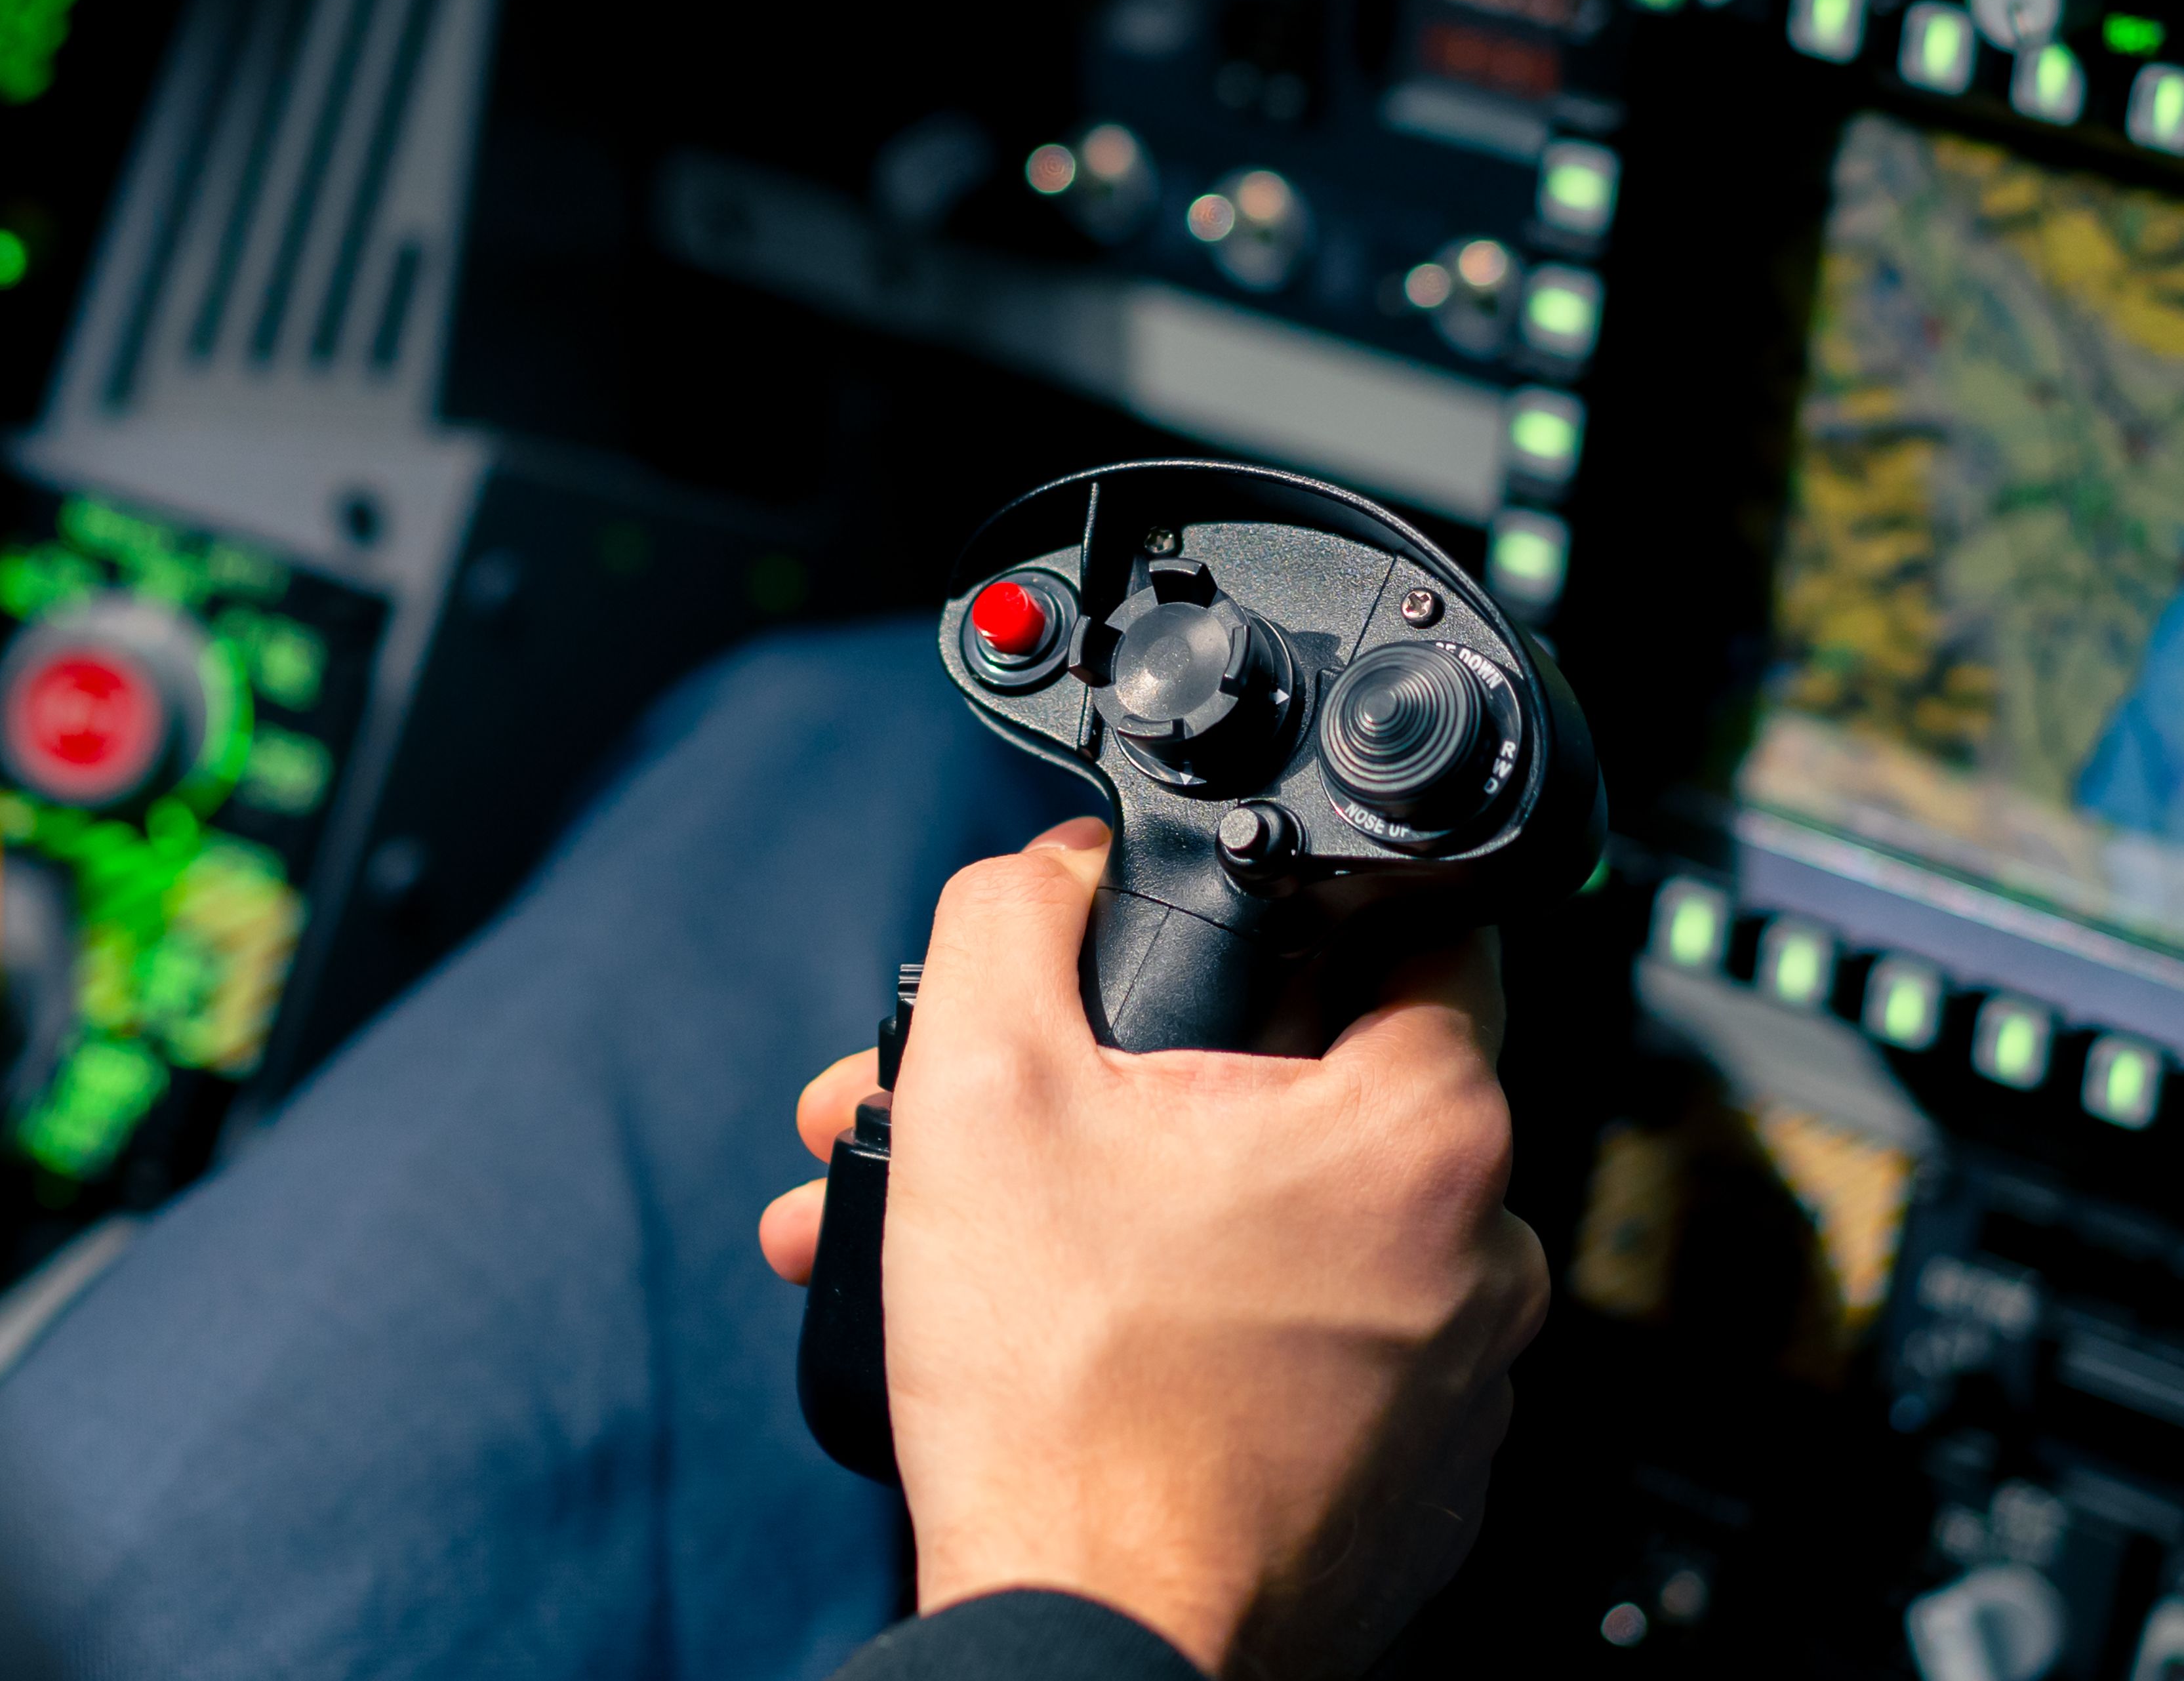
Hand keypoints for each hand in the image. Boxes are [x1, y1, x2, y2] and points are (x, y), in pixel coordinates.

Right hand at [759, 816, 1547, 1679]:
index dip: (1287, 907)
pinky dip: (1201, 1324)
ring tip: (988, 1239)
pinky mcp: (1411, 1481)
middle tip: (1005, 1110)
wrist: (1094, 1645)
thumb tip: (1055, 864)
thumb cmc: (1063, 1398)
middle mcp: (1485, 1253)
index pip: (1414, 927)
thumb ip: (1011, 921)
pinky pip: (1309, 1348)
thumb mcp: (982, 1091)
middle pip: (1315, 1090)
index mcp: (1426, 1128)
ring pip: (1292, 1228)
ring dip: (1142, 1209)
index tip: (1191, 940)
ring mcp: (1461, 1383)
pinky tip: (1070, 1339)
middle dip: (1135, 1083)